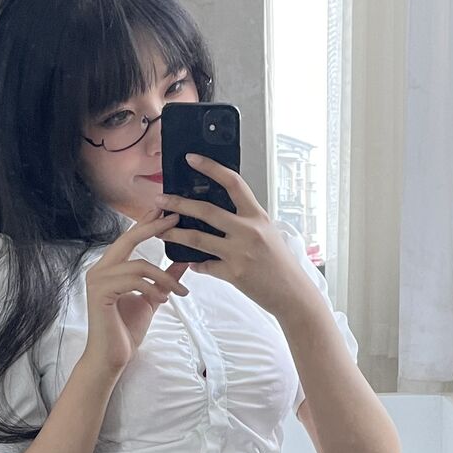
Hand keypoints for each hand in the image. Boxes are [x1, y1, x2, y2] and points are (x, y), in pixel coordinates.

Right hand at [81, 206, 191, 376]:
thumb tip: (183, 260)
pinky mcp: (100, 293)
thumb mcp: (152, 299)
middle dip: (153, 226)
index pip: (129, 238)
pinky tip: (162, 299)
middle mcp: (99, 269)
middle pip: (128, 239)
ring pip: (137, 265)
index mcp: (109, 267)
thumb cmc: (126, 331)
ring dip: (163, 277)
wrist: (111, 358)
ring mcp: (97, 280)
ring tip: (178, 293)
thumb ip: (164, 279)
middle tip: (176, 218)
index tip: (169, 211)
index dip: (148, 222)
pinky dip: (151, 289)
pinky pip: (132, 281)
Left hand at [156, 155, 318, 319]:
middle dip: (178, 203)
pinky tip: (190, 262)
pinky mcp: (233, 274)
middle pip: (206, 210)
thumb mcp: (268, 233)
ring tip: (159, 230)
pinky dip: (195, 264)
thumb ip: (245, 221)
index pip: (233, 182)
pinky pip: (205, 266)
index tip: (192, 159)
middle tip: (161, 199)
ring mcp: (240, 253)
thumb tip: (219, 214)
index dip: (210, 167)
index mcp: (257, 216)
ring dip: (174, 233)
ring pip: (197, 238)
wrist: (293, 294)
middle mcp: (248, 231)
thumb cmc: (280, 264)